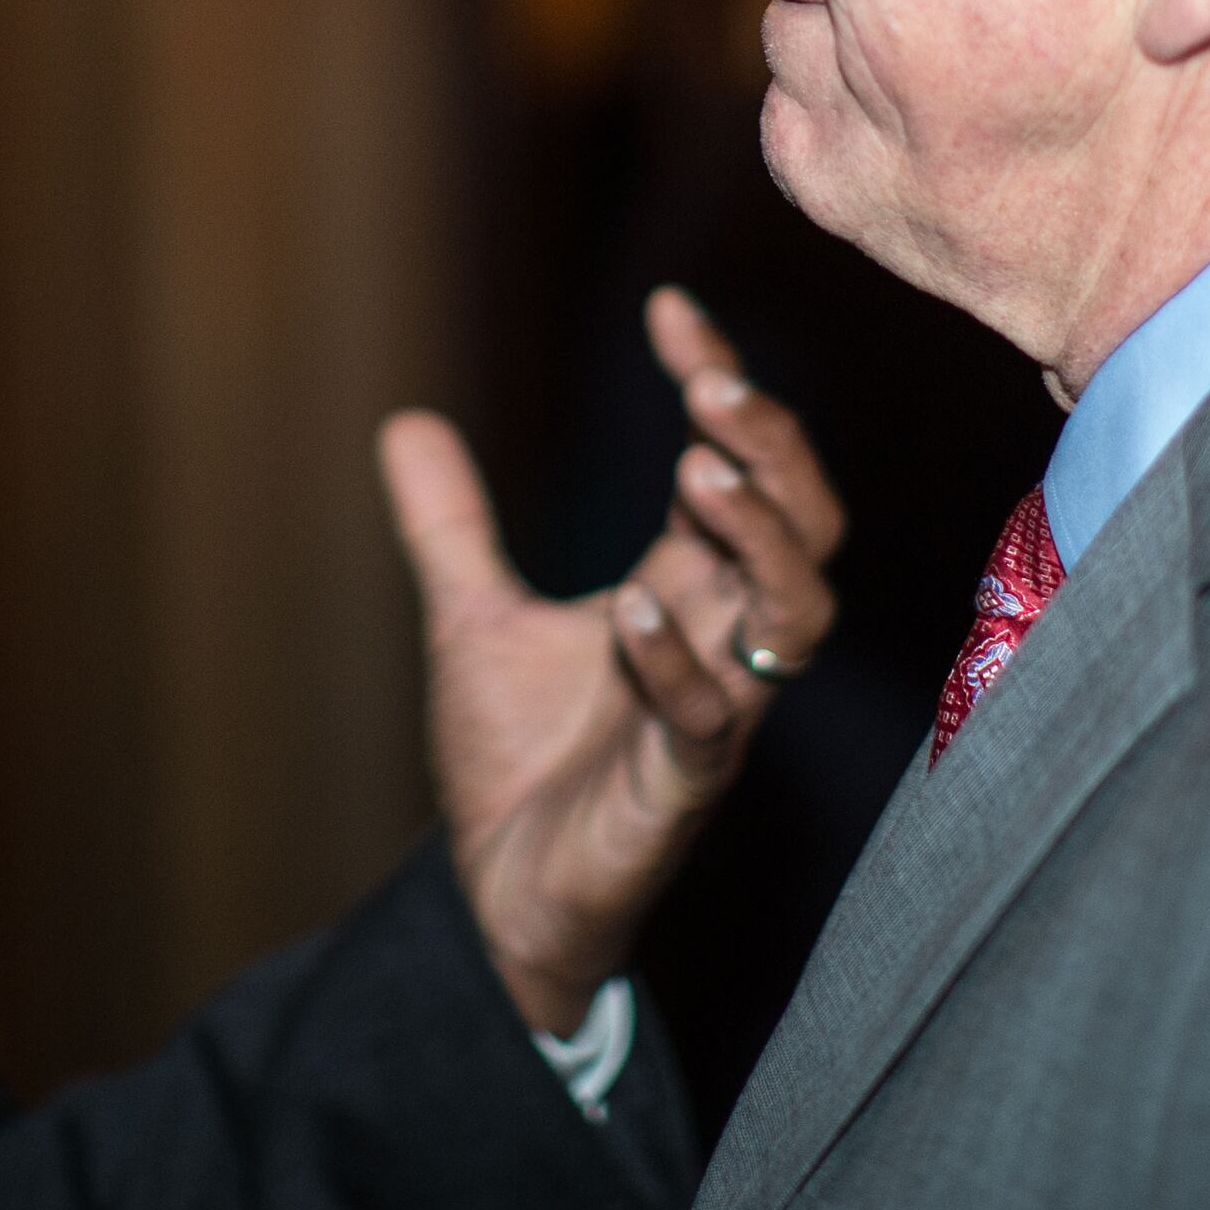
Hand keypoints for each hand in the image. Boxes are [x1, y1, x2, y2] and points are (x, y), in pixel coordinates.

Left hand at [380, 286, 847, 1035]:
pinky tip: (629, 608)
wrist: (497, 897)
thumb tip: (403, 420)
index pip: (739, 468)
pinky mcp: (676, 789)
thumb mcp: (471, 619)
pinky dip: (675, 661)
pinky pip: (708, 723)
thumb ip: (450, 526)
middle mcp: (719, 642)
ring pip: (795, 618)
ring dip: (757, 541)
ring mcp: (711, 715)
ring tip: (698, 472)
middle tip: (714, 387)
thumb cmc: (518, 764)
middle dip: (775, 452)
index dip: (720, 384)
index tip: (671, 312)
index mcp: (686, 590)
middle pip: (806, 529)